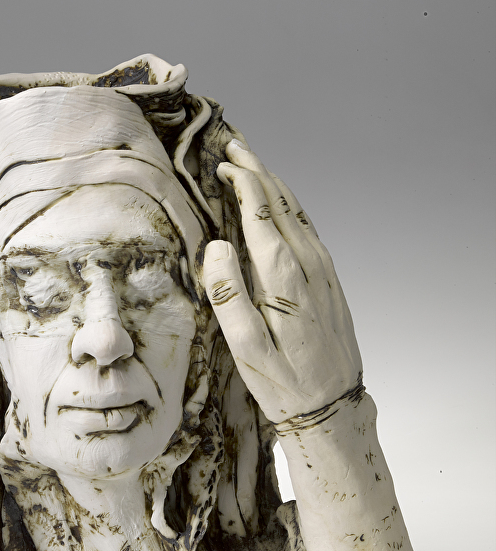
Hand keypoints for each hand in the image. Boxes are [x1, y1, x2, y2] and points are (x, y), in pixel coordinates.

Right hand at [203, 141, 361, 424]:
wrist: (334, 406)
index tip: (223, 160)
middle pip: (280, 201)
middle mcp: (307, 263)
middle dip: (257, 169)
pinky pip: (307, 227)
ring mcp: (323, 268)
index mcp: (283, 275)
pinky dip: (288, 205)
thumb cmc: (283, 381)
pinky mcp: (329, 278)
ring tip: (252, 163)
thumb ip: (228, 294)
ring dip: (273, 183)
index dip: (242, 180)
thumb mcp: (246, 348)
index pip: (260, 210)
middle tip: (234, 144)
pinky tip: (279, 204)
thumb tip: (216, 246)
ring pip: (297, 211)